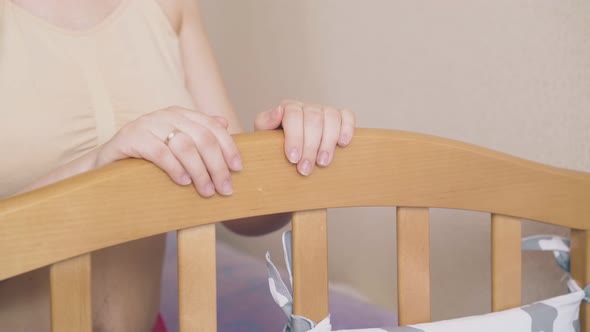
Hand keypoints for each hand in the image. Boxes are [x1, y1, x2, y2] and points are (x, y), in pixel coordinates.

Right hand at [96, 106, 241, 196]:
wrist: (106, 166)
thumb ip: (200, 136)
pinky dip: (175, 168)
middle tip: (225, 189)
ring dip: (199, 171)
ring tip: (206, 191)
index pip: (212, 127)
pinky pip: (159, 152)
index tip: (238, 169)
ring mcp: (146, 124)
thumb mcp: (177, 147)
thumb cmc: (148, 160)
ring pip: (184, 145)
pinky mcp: (130, 137)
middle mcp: (165, 115)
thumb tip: (226, 123)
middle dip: (217, 165)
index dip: (228, 147)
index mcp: (180, 114)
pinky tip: (183, 182)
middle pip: (202, 138)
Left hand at [254, 100, 354, 175]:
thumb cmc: (275, 145)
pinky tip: (343, 144)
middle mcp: (307, 107)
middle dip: (310, 146)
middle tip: (306, 169)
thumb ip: (265, 122)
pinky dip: (347, 128)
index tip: (293, 159)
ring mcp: (324, 111)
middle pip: (313, 119)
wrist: (287, 154)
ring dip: (328, 142)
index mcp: (287, 109)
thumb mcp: (263, 135)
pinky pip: (347, 115)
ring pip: (331, 117)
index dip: (295, 136)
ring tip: (323, 163)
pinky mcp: (339, 118)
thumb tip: (278, 111)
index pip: (293, 115)